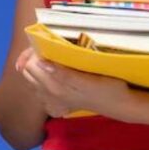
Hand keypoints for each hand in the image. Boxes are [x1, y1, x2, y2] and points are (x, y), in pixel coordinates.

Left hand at [14, 46, 130, 118]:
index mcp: (55, 89)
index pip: (30, 65)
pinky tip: (55, 77)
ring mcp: (53, 103)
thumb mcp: (89, 80)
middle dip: (35, 59)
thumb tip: (41, 62)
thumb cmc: (108, 87)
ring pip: (32, 81)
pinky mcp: (57, 107)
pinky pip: (40, 92)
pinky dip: (43, 82)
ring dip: (38, 69)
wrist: (120, 104)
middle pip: (28, 72)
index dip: (35, 52)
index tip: (47, 42)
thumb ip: (64, 74)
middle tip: (50, 49)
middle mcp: (50, 97)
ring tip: (53, 60)